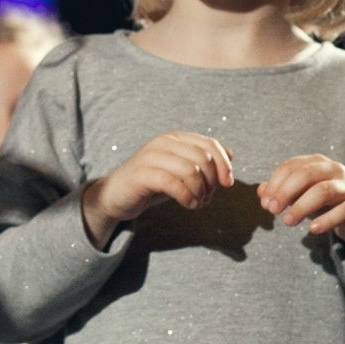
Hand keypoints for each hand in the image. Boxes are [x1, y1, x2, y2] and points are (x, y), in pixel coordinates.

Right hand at [81, 130, 232, 246]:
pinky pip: (174, 183)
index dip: (224, 165)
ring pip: (191, 171)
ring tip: (197, 203)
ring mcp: (151, 156)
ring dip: (200, 192)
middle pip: (204, 158)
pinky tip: (188, 205)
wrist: (115, 195)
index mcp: (174, 138)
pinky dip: (187, 197)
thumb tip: (230, 154)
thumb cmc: (150, 183)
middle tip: (207, 198)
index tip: (227, 184)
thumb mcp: (179, 170)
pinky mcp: (142, 174)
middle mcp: (163, 143)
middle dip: (212, 182)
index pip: (210, 144)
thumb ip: (201, 161)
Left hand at [258, 154, 344, 264]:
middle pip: (305, 175)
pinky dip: (327, 220)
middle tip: (272, 211)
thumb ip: (282, 192)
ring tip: (287, 222)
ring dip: (301, 206)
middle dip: (284, 192)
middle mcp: (334, 170)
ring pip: (322, 191)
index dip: (274, 184)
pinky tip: (312, 229)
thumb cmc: (327, 203)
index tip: (265, 203)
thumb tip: (261, 192)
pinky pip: (344, 210)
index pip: (290, 167)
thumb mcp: (302, 195)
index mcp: (317, 163)